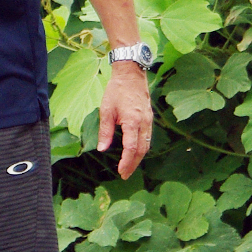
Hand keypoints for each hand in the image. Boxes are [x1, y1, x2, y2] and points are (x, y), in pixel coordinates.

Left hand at [98, 60, 151, 178]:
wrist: (131, 76)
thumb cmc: (117, 91)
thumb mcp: (106, 110)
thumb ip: (105, 131)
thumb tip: (102, 148)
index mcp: (132, 121)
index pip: (131, 147)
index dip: (126, 162)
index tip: (120, 171)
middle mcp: (144, 123)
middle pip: (141, 150)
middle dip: (133, 164)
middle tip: (124, 175)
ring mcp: (149, 121)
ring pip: (146, 145)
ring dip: (138, 158)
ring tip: (128, 168)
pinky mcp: (150, 119)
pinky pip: (147, 138)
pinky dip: (142, 148)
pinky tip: (134, 154)